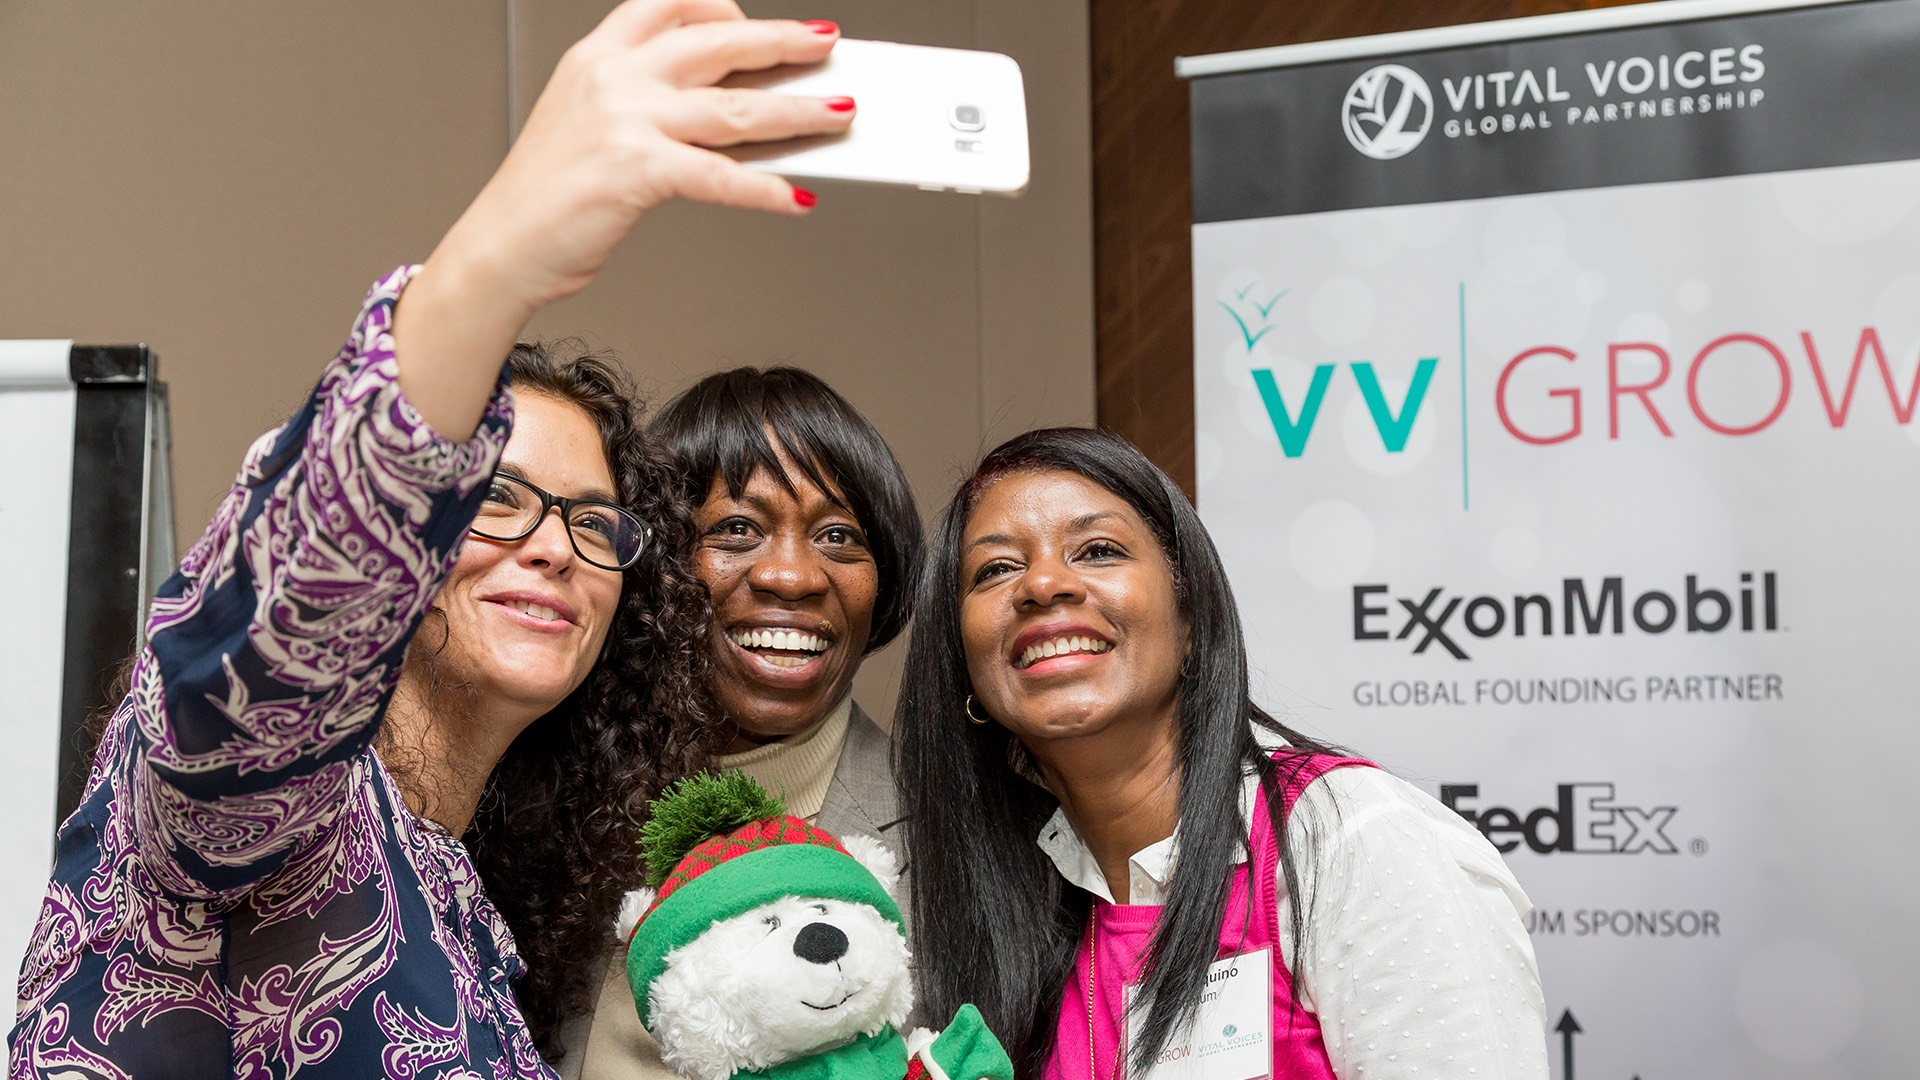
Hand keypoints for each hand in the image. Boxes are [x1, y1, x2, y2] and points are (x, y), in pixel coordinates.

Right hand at [397, 0, 851, 437]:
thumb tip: (729, 117)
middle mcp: (614, 77)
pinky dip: (767, 188)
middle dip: (780, 43)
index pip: (669, 4)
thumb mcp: (591, 125)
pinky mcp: (638, 171)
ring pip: (736, 109)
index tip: (756, 20)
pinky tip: (795, 196)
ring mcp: (626, 121)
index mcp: (597, 57)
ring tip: (837, 113)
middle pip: (716, 43)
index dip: (723, 8)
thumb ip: (651, 107)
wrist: (501, 246)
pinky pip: (721, 175)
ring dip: (798, 111)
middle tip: (823, 45)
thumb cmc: (544, 198)